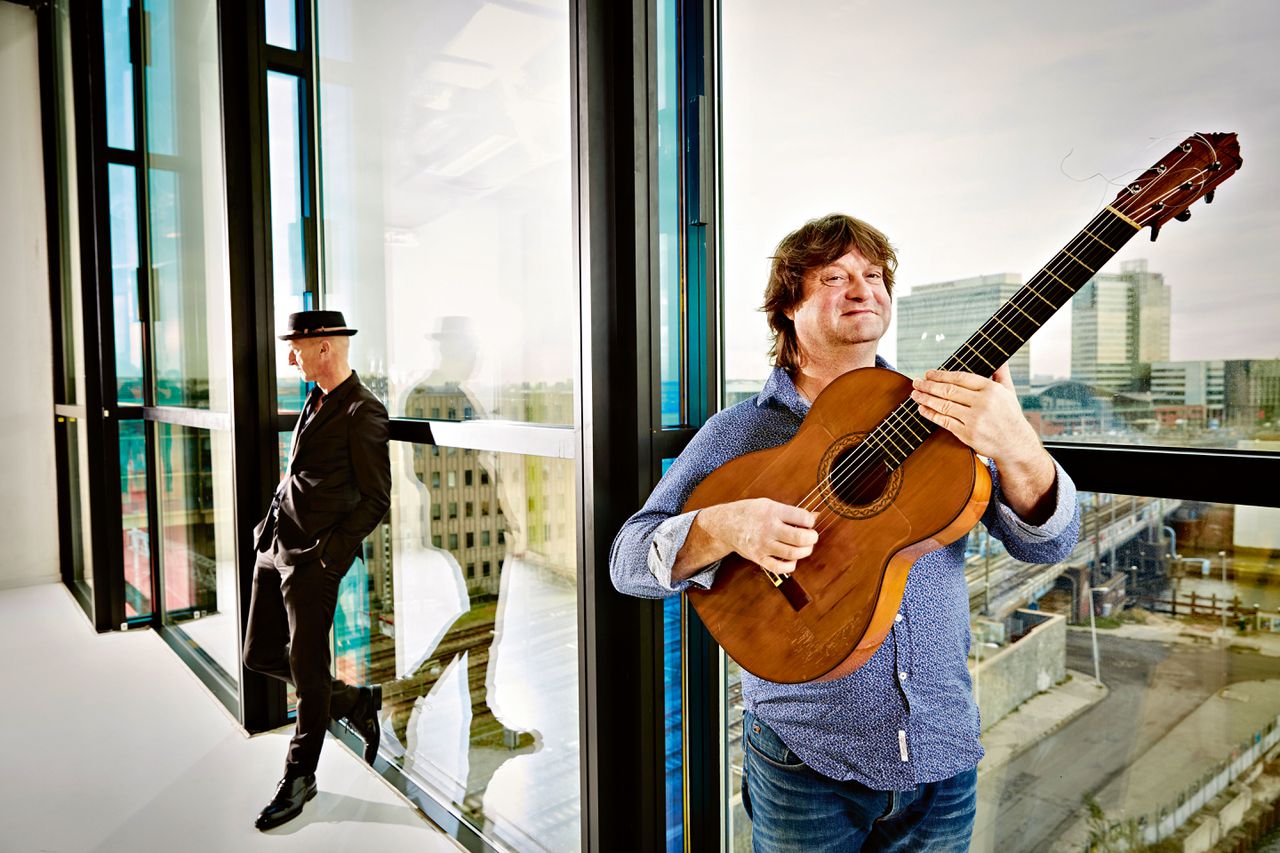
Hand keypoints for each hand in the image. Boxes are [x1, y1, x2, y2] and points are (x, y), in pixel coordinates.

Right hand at [702, 498, 818, 575]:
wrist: (726, 525)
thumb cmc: (749, 513)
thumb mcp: (769, 504)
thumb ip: (791, 512)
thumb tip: (815, 516)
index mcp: (772, 511)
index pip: (802, 517)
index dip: (811, 521)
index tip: (809, 522)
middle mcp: (768, 528)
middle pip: (800, 538)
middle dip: (812, 538)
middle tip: (811, 537)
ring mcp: (763, 545)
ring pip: (793, 553)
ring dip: (805, 551)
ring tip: (804, 547)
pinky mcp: (758, 558)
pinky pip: (780, 568)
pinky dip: (791, 565)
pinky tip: (792, 559)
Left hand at [908, 366, 1040, 467]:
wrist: (1016, 444)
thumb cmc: (1010, 416)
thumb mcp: (1009, 392)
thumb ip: (1001, 373)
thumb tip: (1000, 358)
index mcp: (991, 389)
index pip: (960, 378)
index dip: (941, 375)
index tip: (928, 373)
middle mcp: (983, 403)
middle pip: (949, 390)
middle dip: (929, 385)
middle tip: (916, 382)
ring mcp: (974, 419)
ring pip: (944, 405)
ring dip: (926, 398)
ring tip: (915, 394)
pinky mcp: (967, 434)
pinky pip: (944, 421)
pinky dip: (930, 414)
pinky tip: (922, 409)